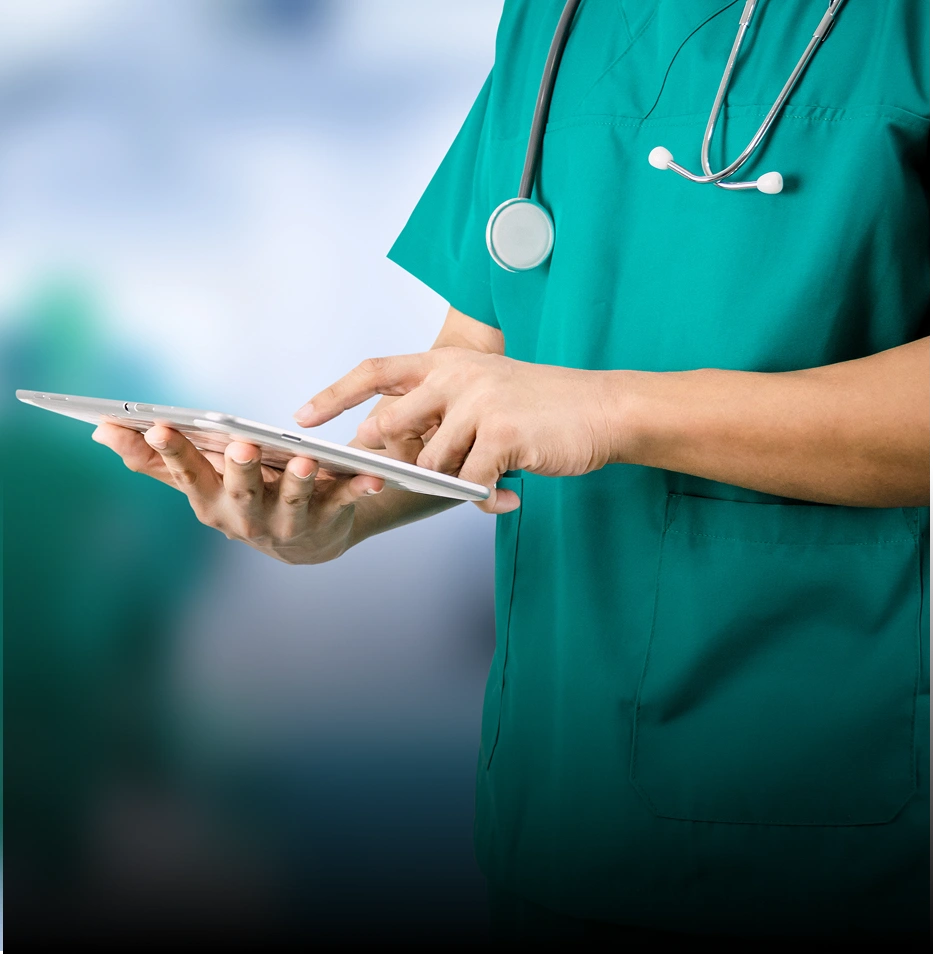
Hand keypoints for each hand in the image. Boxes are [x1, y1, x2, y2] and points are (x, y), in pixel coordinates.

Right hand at [91, 423, 383, 563]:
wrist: (304, 540)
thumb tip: (101, 431)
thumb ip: (154, 460)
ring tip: (306, 462)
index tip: (157, 426)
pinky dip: (360, 489)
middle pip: (242, 491)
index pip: (187, 474)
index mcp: (211, 502)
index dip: (173, 452)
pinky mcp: (329, 519)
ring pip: (294, 501)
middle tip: (242, 446)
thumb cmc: (241, 498)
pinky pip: (346, 501)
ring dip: (300, 483)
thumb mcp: (198, 483)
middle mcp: (247, 517)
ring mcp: (289, 521)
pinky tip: (374, 475)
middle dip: (242, 471)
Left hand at [293, 348, 616, 512]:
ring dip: (451, 484)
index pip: (375, 371)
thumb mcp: (486, 391)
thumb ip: (443, 410)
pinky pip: (468, 483)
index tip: (300, 418)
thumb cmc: (542, 407)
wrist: (604, 409)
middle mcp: (457, 376)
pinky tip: (504, 495)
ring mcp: (478, 403)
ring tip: (484, 480)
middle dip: (386, 461)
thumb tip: (395, 449)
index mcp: (447, 362)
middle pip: (391, 426)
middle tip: (389, 481)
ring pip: (430, 464)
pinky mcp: (501, 434)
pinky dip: (482, 498)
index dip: (334, 394)